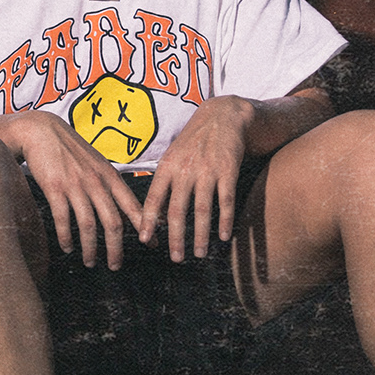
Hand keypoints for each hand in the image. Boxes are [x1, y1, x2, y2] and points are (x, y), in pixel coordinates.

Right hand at [0, 109, 143, 268]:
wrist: (40, 130)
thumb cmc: (68, 147)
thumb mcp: (95, 161)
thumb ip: (108, 182)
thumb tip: (121, 205)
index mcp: (109, 175)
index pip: (133, 206)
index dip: (144, 227)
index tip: (152, 245)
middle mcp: (96, 182)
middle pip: (112, 223)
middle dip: (116, 249)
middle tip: (115, 265)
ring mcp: (76, 185)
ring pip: (89, 225)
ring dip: (90, 249)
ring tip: (89, 262)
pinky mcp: (55, 188)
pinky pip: (64, 219)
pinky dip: (66, 237)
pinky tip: (67, 246)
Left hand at [139, 96, 253, 261]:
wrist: (222, 116)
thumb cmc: (193, 142)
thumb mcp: (172, 157)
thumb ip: (164, 183)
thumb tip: (157, 215)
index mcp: (167, 167)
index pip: (154, 197)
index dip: (148, 219)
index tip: (145, 239)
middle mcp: (185, 170)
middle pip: (178, 210)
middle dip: (176, 237)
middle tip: (176, 258)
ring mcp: (207, 171)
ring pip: (202, 209)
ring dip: (201, 235)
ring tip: (200, 254)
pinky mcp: (229, 171)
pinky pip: (226, 201)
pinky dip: (225, 220)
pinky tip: (223, 237)